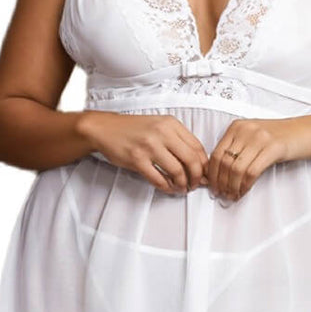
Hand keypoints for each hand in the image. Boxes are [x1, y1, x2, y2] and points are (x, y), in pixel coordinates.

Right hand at [84, 111, 209, 194]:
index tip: (205, 174)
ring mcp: (149, 146)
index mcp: (171, 124)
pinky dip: (167, 187)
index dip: (204, 164)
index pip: (197, 146)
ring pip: (177, 171)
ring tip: (182, 188)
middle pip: (191, 160)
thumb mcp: (159, 126)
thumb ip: (178, 140)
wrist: (105, 128)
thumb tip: (198, 163)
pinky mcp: (137, 159)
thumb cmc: (134, 129)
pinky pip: (158, 178)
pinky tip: (168, 188)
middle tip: (196, 185)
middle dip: (197, 177)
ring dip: (182, 184)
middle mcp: (162, 132)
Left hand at [207, 115, 310, 200]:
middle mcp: (246, 129)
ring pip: (236, 169)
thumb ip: (238, 148)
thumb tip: (220, 172)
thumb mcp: (255, 136)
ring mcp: (260, 137)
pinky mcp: (273, 147)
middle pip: (224, 162)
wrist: (309, 131)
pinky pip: (252, 172)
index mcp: (238, 126)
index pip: (216, 153)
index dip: (212, 174)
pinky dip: (245, 186)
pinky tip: (244, 191)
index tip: (213, 186)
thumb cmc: (283, 137)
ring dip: (232, 186)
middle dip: (221, 183)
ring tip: (233, 195)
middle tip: (222, 194)